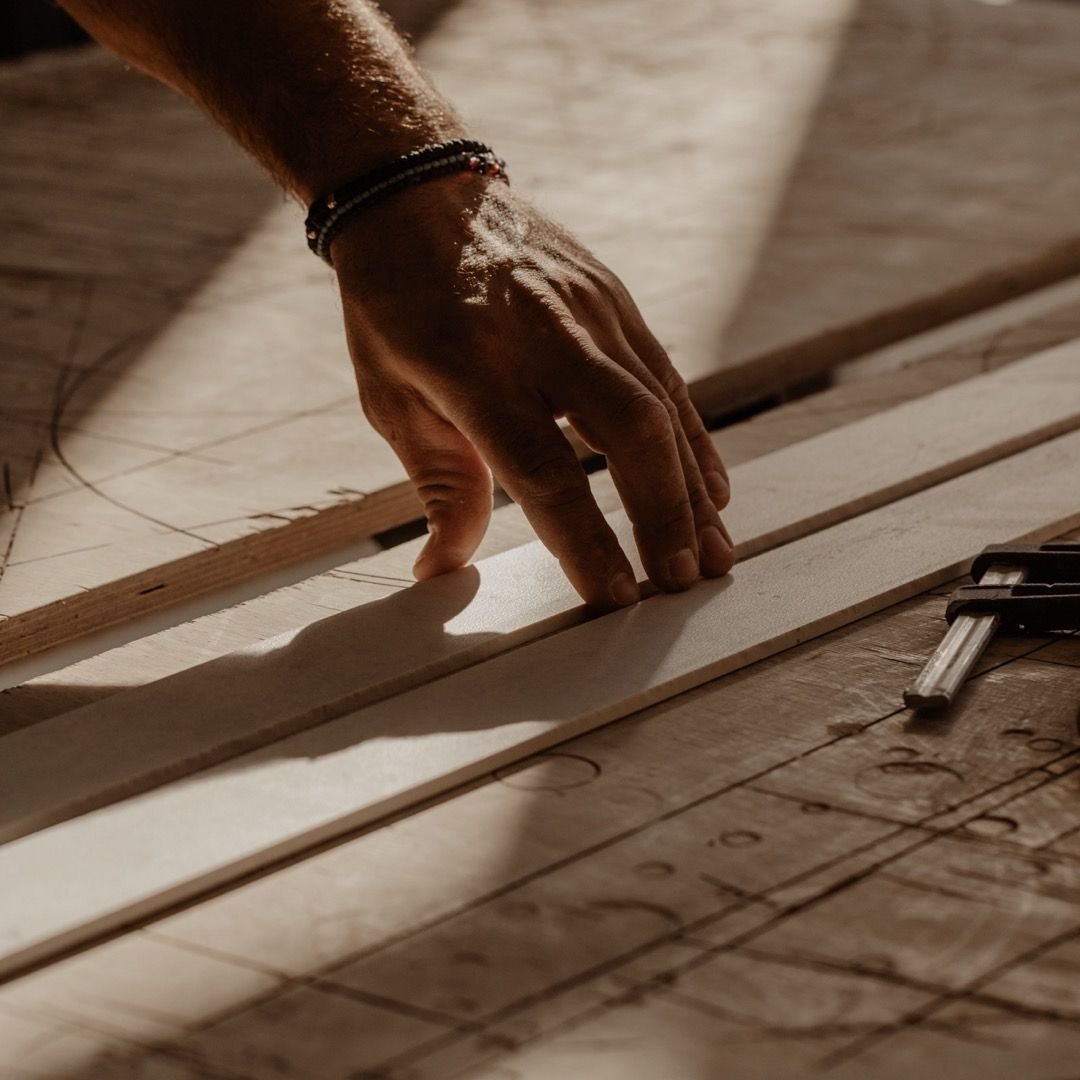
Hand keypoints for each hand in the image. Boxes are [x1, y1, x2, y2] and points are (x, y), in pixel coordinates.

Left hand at [333, 178, 733, 607]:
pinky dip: (694, 438)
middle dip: (663, 517)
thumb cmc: (393, 309)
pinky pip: (667, 376)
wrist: (418, 194)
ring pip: (661, 406)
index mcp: (471, 367)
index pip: (544, 470)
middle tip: (680, 584)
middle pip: (628, 432)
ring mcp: (588, 308)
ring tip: (715, 555)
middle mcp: (541, 334)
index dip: (586, 540)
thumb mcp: (390, 399)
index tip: (617, 599)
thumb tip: (442, 571)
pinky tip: (711, 489)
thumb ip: (437, 487)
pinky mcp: (615, 298)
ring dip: (691, 488)